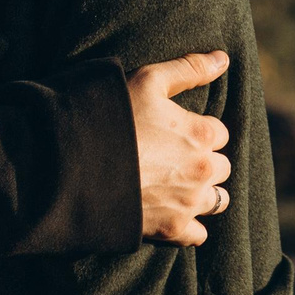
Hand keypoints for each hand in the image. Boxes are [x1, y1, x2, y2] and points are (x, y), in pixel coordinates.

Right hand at [128, 51, 232, 243]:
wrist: (71, 165)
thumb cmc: (109, 116)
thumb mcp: (148, 80)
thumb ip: (189, 68)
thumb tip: (223, 59)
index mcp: (202, 134)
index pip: (219, 133)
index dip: (196, 131)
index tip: (175, 133)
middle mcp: (203, 170)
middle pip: (221, 167)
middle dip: (203, 162)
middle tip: (172, 159)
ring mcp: (188, 202)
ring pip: (217, 200)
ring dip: (202, 194)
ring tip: (176, 187)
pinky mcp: (171, 229)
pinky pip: (197, 235)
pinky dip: (189, 228)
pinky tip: (172, 215)